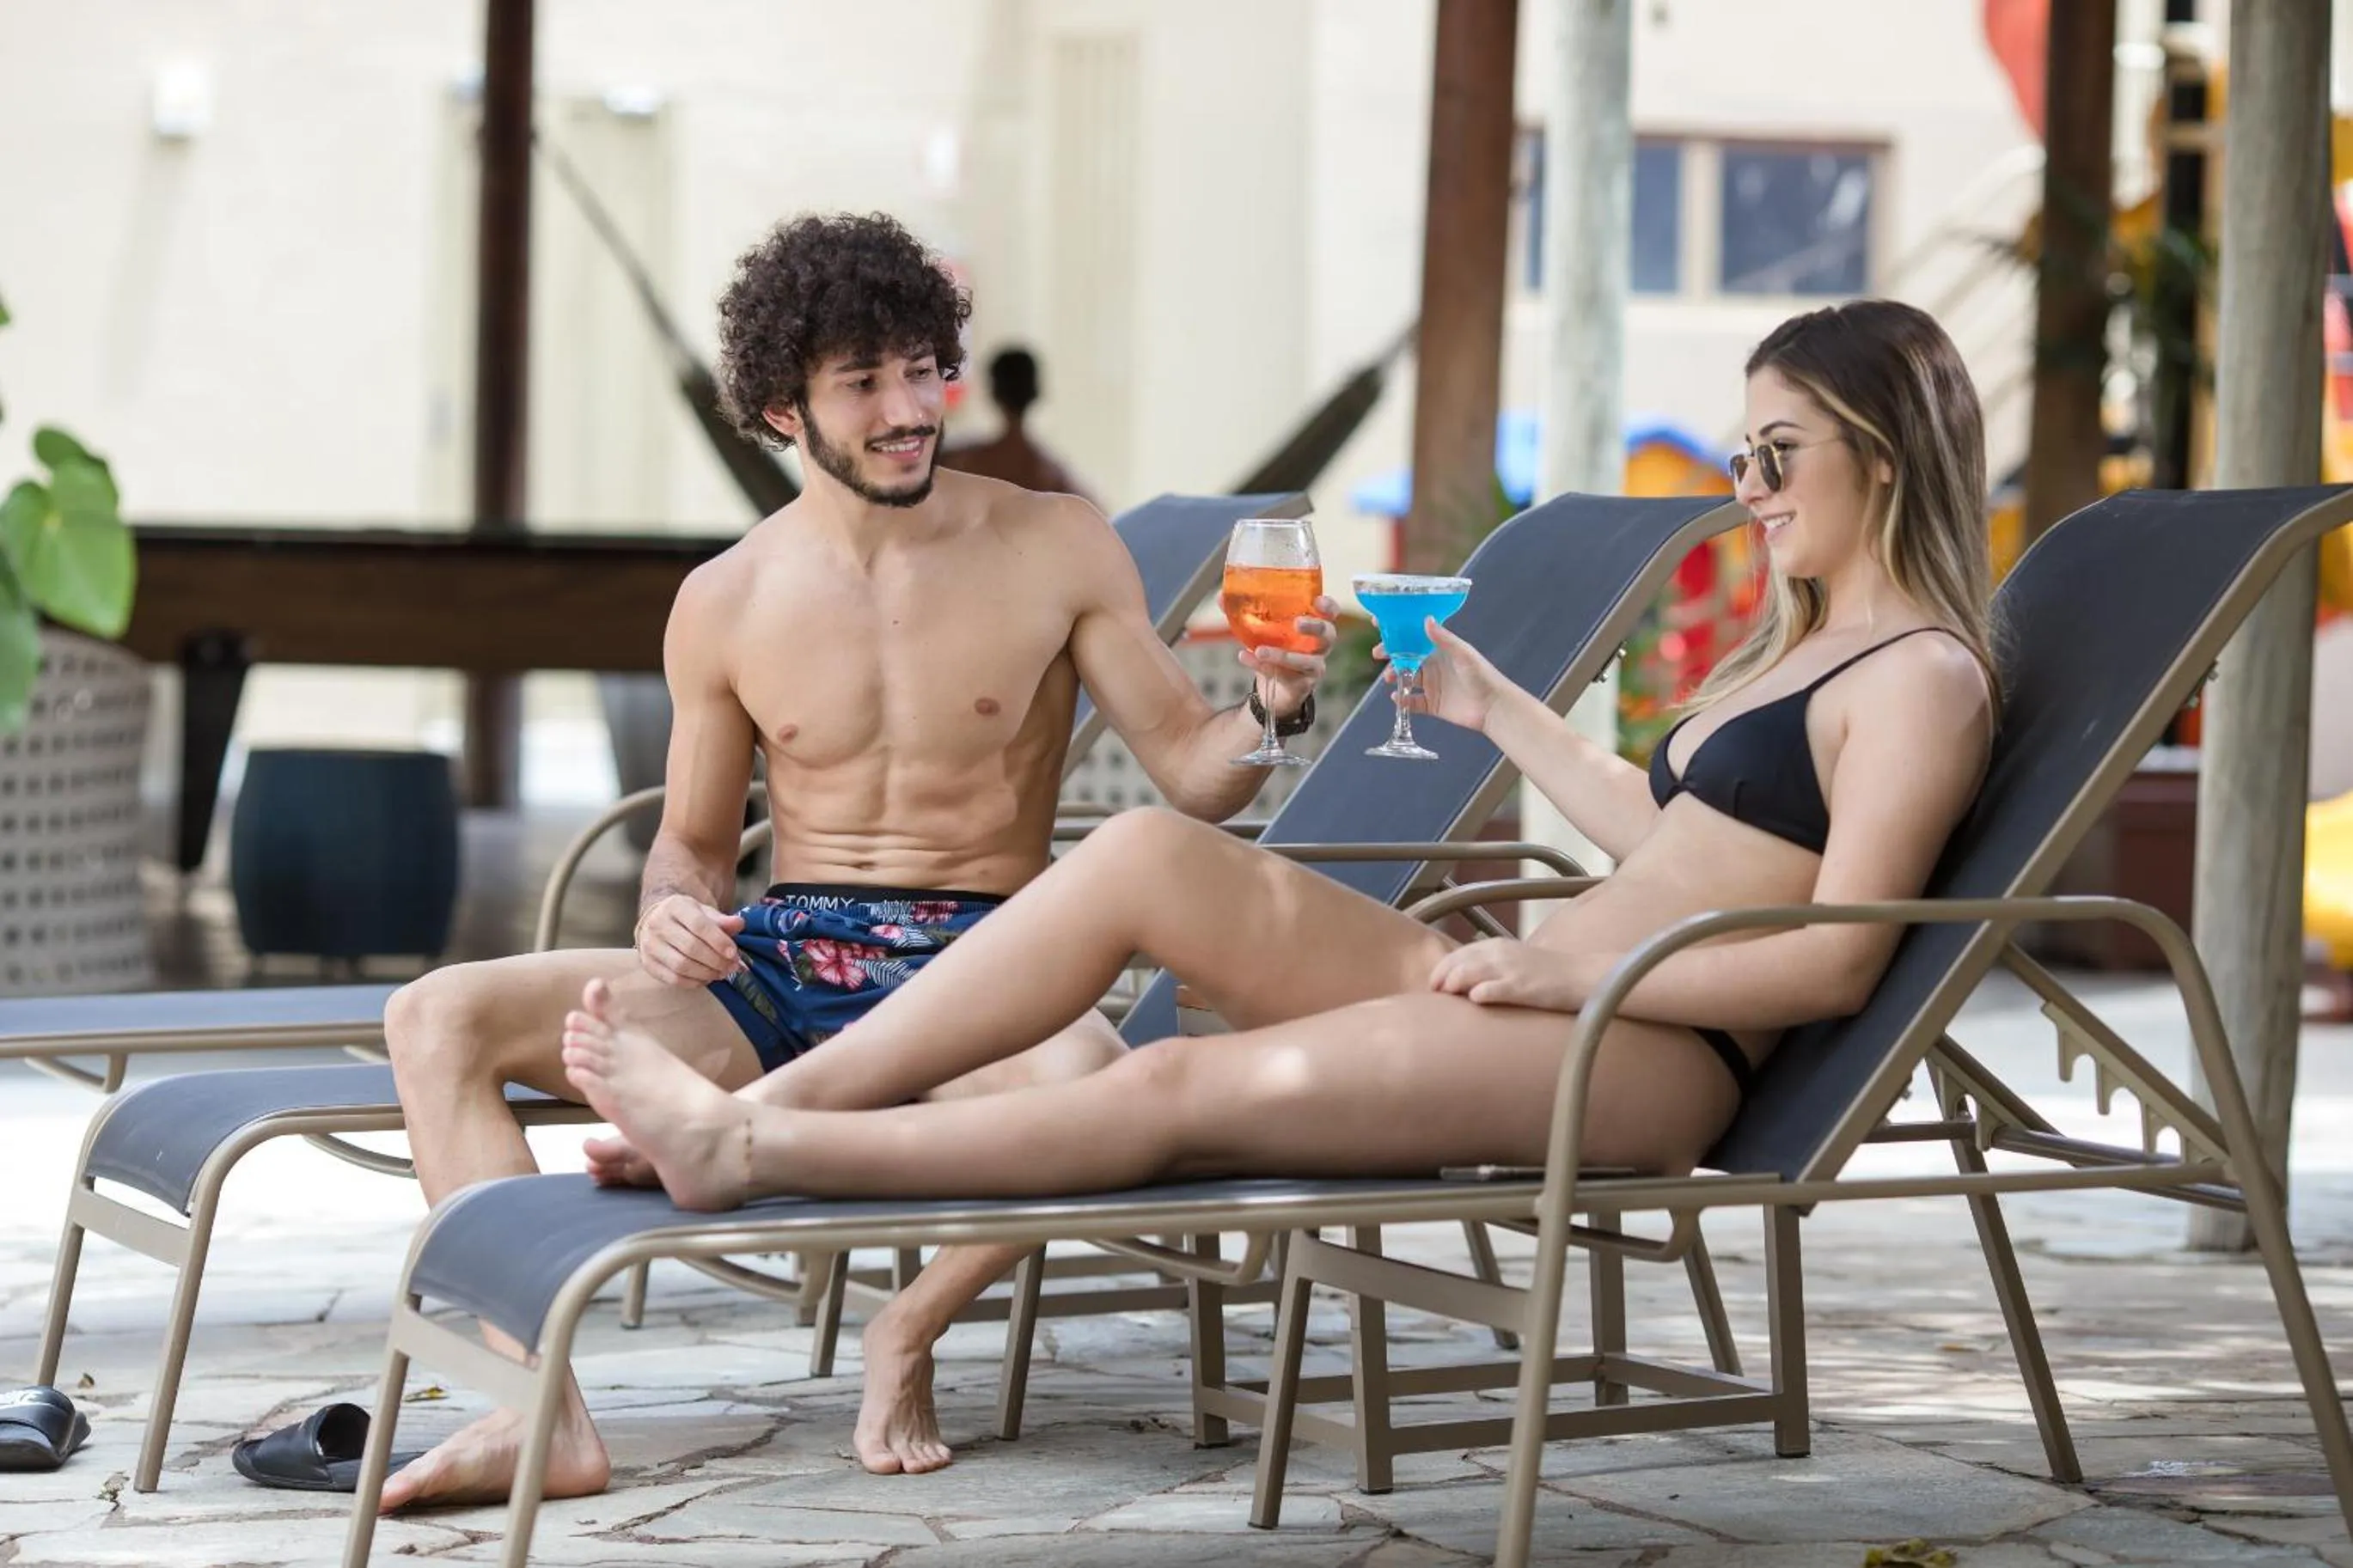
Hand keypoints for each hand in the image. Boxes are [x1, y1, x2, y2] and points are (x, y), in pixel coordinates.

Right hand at [634, 893, 746, 987]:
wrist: (657, 921)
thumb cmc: (686, 918)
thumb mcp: (704, 912)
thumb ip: (722, 920)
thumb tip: (739, 924)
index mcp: (674, 907)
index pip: (699, 925)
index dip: (718, 941)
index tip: (733, 952)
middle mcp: (658, 924)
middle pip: (691, 947)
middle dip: (716, 960)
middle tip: (732, 966)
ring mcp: (650, 945)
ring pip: (681, 965)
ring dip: (707, 973)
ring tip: (722, 973)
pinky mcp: (647, 963)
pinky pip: (673, 978)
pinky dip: (693, 982)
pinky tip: (706, 978)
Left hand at [1240, 594, 1337, 721]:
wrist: (1272, 686)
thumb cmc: (1273, 648)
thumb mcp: (1259, 628)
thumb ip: (1244, 611)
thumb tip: (1221, 596)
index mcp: (1313, 625)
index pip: (1330, 613)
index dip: (1329, 607)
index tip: (1318, 601)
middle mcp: (1319, 645)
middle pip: (1328, 634)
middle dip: (1315, 626)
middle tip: (1296, 623)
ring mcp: (1313, 666)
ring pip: (1307, 660)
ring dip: (1283, 654)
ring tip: (1260, 649)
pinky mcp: (1303, 683)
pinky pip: (1286, 675)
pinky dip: (1262, 667)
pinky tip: (1245, 657)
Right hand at [1378, 620, 1511, 732]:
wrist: (1493, 707)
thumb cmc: (1483, 676)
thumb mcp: (1462, 654)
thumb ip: (1443, 639)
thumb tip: (1426, 620)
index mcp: (1440, 651)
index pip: (1416, 638)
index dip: (1399, 632)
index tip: (1381, 624)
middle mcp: (1434, 666)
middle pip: (1406, 658)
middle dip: (1390, 655)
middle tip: (1378, 653)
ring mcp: (1433, 686)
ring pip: (1407, 679)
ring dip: (1395, 677)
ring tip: (1389, 678)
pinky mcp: (1433, 704)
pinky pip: (1413, 702)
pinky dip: (1403, 701)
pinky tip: (1398, 698)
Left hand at [1428, 938, 1584, 1010]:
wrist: (1583, 978)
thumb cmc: (1549, 975)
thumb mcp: (1515, 962)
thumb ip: (1491, 966)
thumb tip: (1465, 983)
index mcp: (1497, 946)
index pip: (1458, 954)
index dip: (1441, 969)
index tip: (1433, 986)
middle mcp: (1501, 954)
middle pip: (1458, 963)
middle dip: (1441, 978)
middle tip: (1434, 995)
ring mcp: (1512, 970)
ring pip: (1470, 973)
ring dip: (1453, 984)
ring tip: (1445, 997)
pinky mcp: (1523, 987)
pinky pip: (1495, 988)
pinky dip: (1481, 992)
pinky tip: (1473, 1000)